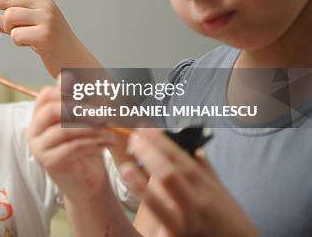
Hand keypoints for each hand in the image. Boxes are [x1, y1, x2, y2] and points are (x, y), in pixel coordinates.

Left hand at [0, 0, 100, 76]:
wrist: (74, 61)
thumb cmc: (50, 44)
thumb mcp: (32, 26)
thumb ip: (10, 20)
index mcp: (42, 0)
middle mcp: (45, 6)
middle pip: (8, 0)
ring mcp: (46, 19)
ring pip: (10, 17)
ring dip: (9, 29)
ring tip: (23, 37)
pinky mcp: (45, 35)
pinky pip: (16, 35)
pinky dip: (18, 42)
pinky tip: (31, 45)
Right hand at [26, 80, 115, 202]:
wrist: (88, 182)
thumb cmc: (86, 148)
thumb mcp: (84, 121)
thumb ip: (78, 101)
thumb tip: (69, 76)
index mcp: (39, 116)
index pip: (46, 94)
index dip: (68, 91)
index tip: (91, 95)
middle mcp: (34, 130)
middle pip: (51, 109)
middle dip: (80, 108)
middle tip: (103, 113)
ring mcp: (38, 147)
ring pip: (64, 129)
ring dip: (92, 128)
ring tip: (110, 131)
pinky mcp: (49, 162)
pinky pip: (72, 146)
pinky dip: (93, 143)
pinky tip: (107, 143)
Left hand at [122, 128, 258, 236]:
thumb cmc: (229, 221)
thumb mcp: (221, 194)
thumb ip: (206, 172)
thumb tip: (197, 150)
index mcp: (205, 186)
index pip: (180, 158)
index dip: (160, 141)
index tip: (143, 128)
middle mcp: (196, 203)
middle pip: (172, 174)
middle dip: (151, 155)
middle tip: (132, 139)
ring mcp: (187, 224)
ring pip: (163, 205)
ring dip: (142, 186)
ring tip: (125, 169)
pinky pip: (161, 228)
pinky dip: (147, 217)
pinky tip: (132, 209)